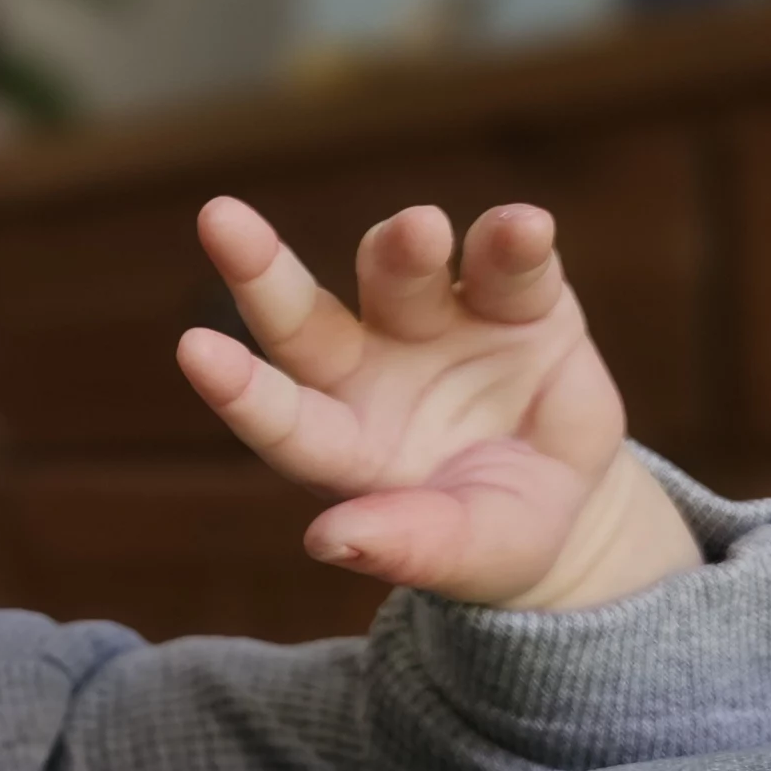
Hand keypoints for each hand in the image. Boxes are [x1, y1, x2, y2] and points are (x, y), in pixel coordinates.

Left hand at [176, 198, 698, 609]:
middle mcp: (368, 369)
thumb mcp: (468, 553)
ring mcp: (437, 323)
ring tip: (422, 229)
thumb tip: (325, 541)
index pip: (279, 417)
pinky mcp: (515, 298)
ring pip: (398, 270)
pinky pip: (505, 261)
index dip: (240, 388)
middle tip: (221, 218)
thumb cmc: (498, 535)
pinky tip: (523, 226)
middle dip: (263, 270)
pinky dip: (512, 241)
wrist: (576, 497)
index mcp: (340, 443)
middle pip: (303, 318)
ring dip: (404, 248)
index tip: (194, 349)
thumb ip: (405, 543)